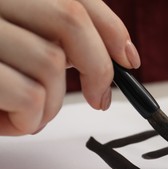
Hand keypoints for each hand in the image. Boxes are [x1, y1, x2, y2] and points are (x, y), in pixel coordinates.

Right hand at [0, 0, 139, 135]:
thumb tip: (119, 56)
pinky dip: (30, 120)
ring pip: (51, 63)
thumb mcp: (21, 51)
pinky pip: (29, 96)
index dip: (111, 28)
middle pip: (70, 20)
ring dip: (53, 104)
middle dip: (98, 67)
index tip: (130, 60)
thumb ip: (59, 40)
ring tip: (31, 115)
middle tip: (100, 100)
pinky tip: (11, 123)